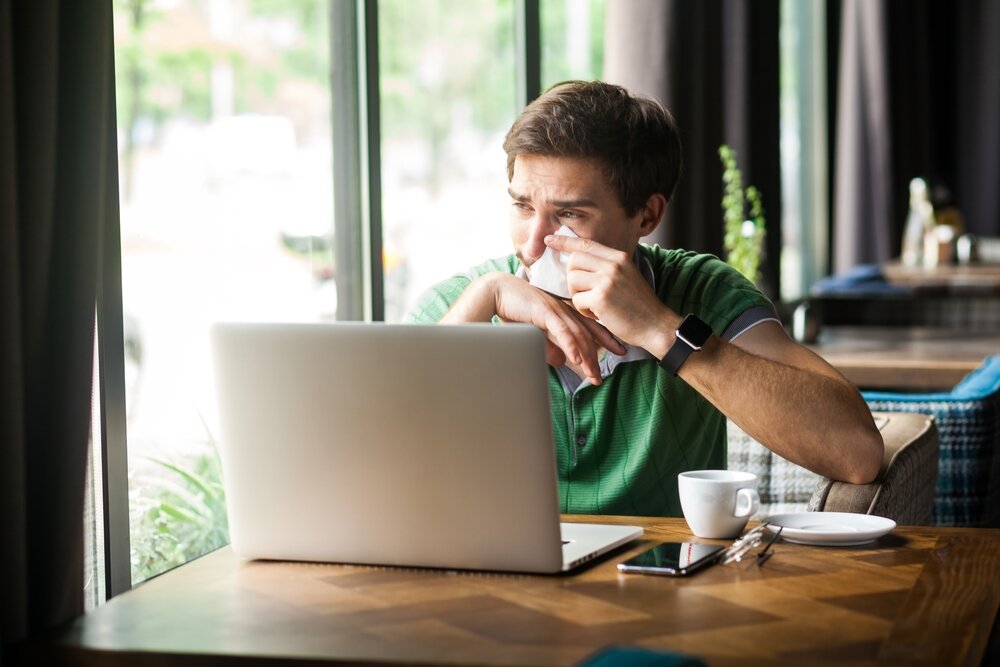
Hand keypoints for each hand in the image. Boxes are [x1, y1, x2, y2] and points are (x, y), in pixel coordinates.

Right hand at [444, 272, 624, 384]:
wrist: (495, 292)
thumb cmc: (512, 310)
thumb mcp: (533, 332)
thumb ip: (547, 345)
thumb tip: (559, 361)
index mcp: (563, 310)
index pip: (590, 325)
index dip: (606, 339)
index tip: (620, 351)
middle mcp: (564, 309)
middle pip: (587, 334)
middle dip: (598, 356)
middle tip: (603, 376)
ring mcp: (556, 309)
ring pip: (577, 335)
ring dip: (586, 357)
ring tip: (593, 375)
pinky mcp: (544, 312)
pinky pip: (561, 331)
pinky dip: (570, 345)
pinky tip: (577, 360)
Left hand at [544, 235, 680, 350]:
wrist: (656, 326)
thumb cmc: (639, 306)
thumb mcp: (627, 277)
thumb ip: (606, 267)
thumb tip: (577, 262)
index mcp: (619, 257)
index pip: (585, 243)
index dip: (564, 241)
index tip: (549, 239)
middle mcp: (613, 265)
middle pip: (574, 261)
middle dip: (572, 278)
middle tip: (584, 292)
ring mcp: (607, 280)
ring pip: (572, 281)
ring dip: (578, 295)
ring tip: (594, 304)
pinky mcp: (601, 298)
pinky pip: (576, 301)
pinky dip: (583, 311)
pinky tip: (599, 314)